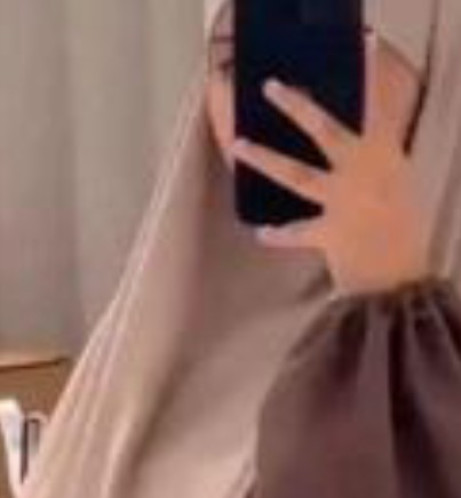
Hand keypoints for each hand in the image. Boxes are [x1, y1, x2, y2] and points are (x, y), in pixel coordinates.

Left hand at [232, 34, 430, 294]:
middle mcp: (360, 173)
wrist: (402, 278)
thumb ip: (375, 164)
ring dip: (264, 158)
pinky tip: (262, 232)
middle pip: (324, 131)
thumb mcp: (397, 186)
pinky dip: (279, 234)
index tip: (365, 45)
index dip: (371, 76)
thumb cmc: (405, 230)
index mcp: (385, 158)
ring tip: (238, 145)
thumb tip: (349, 150)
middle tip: (271, 87)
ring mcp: (341, 201)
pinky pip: (296, 231)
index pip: (377, 110)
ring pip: (296, 174)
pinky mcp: (327, 233)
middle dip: (296, 106)